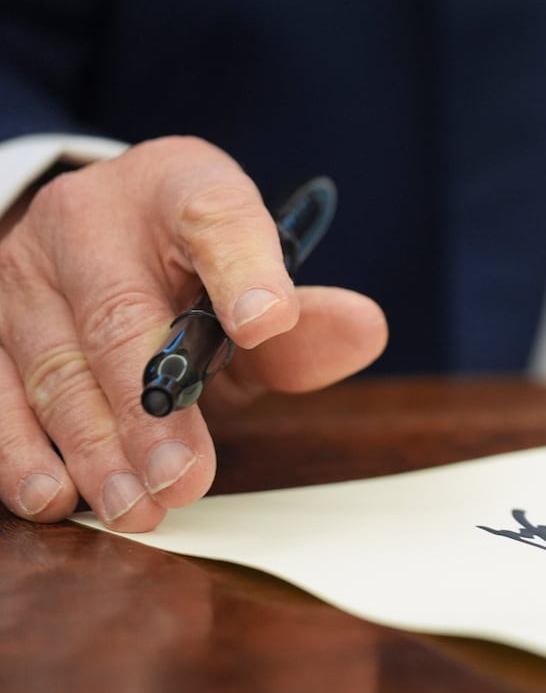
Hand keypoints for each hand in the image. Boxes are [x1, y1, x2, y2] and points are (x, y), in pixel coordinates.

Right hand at [0, 136, 386, 529]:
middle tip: (186, 479)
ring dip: (94, 448)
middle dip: (153, 412)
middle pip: (121, 319)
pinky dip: (21, 451)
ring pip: (54, 368)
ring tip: (135, 505)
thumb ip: (305, 323)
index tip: (267, 322)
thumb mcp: (255, 289)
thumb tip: (364, 329)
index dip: (244, 269)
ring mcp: (23, 273)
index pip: (215, 215)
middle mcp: (87, 220)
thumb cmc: (191, 275)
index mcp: (178, 187)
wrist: (95, 243)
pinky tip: (54, 495)